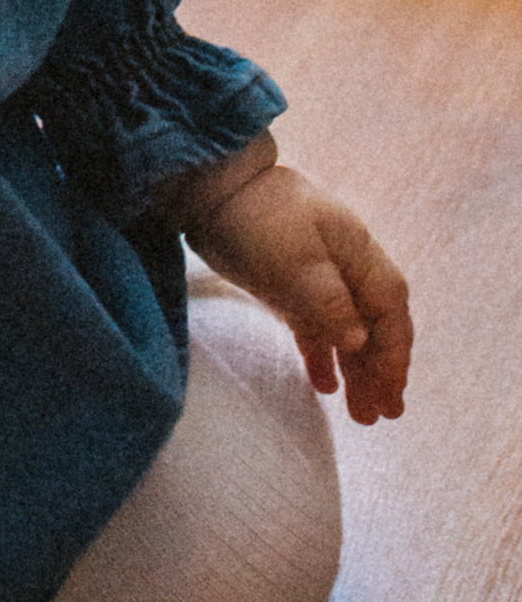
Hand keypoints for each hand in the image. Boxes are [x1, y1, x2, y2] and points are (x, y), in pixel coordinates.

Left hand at [181, 149, 412, 423]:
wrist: (206, 184)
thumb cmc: (254, 218)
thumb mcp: (295, 261)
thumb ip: (329, 302)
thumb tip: (360, 341)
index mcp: (357, 251)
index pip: (389, 310)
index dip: (395, 354)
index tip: (392, 395)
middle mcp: (344, 263)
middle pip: (373, 323)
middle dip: (381, 370)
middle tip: (382, 417)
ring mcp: (316, 272)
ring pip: (346, 327)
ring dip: (356, 369)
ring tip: (361, 415)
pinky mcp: (286, 281)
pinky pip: (315, 324)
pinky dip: (323, 354)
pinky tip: (325, 385)